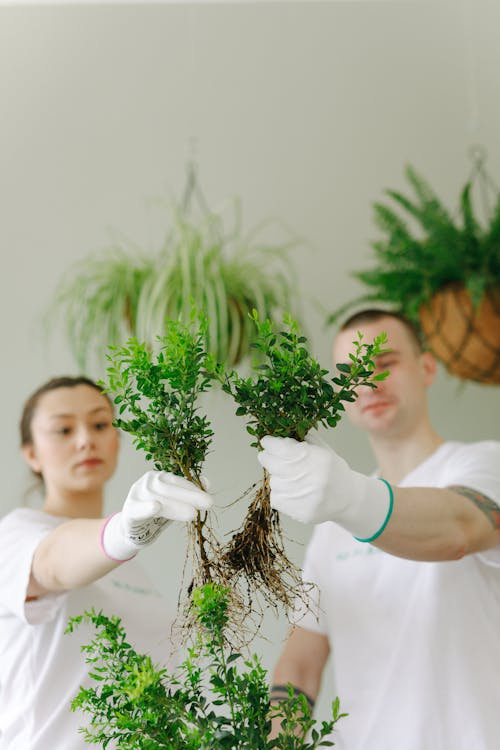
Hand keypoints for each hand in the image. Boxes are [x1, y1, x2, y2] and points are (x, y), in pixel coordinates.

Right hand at [101, 470, 212, 560]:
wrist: (132, 532)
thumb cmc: (156, 516)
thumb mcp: (174, 504)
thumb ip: (188, 494)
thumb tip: (207, 483)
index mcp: (157, 477)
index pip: (177, 481)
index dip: (193, 489)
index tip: (209, 499)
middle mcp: (146, 483)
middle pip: (168, 487)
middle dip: (190, 496)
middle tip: (208, 504)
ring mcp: (136, 495)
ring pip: (157, 498)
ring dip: (176, 506)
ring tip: (193, 514)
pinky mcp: (129, 512)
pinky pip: (138, 509)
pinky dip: (147, 508)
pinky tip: (155, 507)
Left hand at [257, 436, 391, 539]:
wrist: (348, 498)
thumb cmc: (333, 470)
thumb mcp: (323, 450)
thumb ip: (302, 441)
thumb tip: (277, 434)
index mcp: (317, 458)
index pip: (283, 449)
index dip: (271, 444)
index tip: (265, 441)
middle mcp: (312, 478)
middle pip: (274, 465)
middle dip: (267, 457)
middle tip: (265, 455)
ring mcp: (306, 497)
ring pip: (273, 482)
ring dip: (276, 477)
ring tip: (288, 477)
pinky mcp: (301, 512)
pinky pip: (275, 498)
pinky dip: (279, 493)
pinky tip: (291, 490)